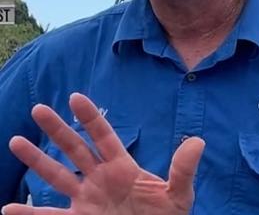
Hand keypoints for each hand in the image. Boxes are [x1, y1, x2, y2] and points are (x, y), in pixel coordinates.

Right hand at [2, 93, 203, 214]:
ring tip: (16, 141)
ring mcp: (87, 200)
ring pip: (57, 176)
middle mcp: (100, 179)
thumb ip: (183, 170)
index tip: (75, 97)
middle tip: (38, 108)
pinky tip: (7, 210)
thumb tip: (198, 142)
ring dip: (37, 160)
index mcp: (123, 168)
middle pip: (75, 149)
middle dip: (57, 130)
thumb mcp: (179, 194)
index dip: (90, 117)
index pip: (104, 136)